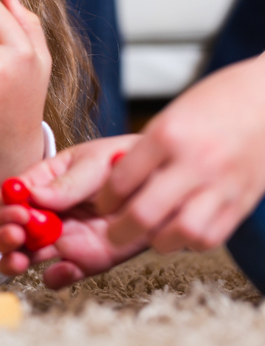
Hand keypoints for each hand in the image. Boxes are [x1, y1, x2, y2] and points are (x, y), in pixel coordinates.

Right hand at [0, 135, 147, 287]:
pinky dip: (55, 278)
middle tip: (18, 234)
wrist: (162, 185)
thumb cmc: (125, 162)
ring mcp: (62, 238)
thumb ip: (66, 183)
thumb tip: (32, 196)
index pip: (8, 194)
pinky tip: (64, 268)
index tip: (18, 211)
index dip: (4, 205)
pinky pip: (58, 276)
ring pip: (23, 254)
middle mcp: (45, 212)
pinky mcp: (82, 261)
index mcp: (42, 182)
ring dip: (14, 260)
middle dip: (3, 234)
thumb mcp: (94, 164)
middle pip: (7, 227)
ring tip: (22, 260)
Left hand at [97, 55, 264, 252]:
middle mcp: (195, 162)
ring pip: (181, 233)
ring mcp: (222, 184)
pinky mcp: (243, 201)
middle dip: (120, 230)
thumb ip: (144, 151)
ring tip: (150, 234)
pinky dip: (190, 241)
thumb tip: (116, 184)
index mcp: (168, 135)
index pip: (122, 180)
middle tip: (112, 233)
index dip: (104, 199)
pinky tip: (181, 231)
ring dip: (159, 241)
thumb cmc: (213, 104)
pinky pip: (211, 237)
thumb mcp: (168, 116)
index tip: (101, 204)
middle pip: (145, 213)